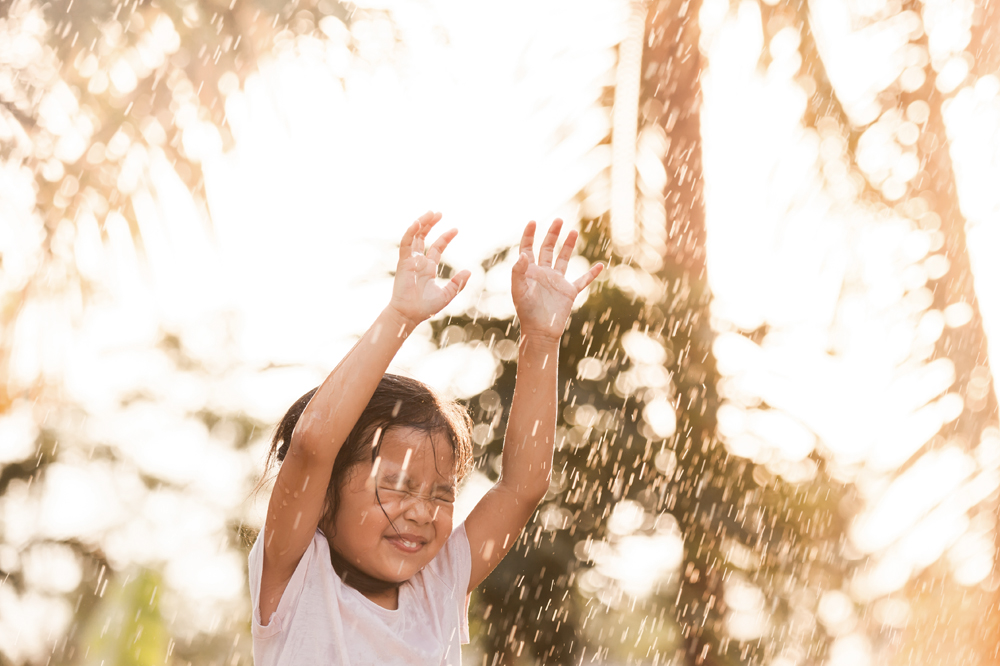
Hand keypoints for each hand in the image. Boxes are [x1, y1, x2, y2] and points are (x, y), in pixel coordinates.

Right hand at [388, 212, 470, 326]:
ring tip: (430, 213)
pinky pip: (406, 244)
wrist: (409, 315)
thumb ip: (457, 283)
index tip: (456, 229)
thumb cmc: (425, 308)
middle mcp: (418, 262)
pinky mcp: (403, 262)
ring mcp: (410, 261)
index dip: (445, 237)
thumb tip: (470, 271)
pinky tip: (417, 223)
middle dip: (431, 224)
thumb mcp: (446, 294)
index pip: (437, 247)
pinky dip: (410, 232)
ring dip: (421, 224)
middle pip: (423, 237)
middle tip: (438, 213)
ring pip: (414, 237)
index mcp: (428, 268)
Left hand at [512, 219, 602, 341]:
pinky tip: (600, 266)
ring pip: (563, 259)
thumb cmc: (526, 313)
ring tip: (573, 231)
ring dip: (568, 245)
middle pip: (547, 249)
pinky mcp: (569, 292)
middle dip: (552, 234)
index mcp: (530, 272)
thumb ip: (518, 272)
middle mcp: (543, 274)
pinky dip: (591, 274)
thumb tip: (523, 254)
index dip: (529, 235)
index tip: (533, 222)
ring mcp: (557, 282)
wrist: (540, 332)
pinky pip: (582, 280)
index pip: (528, 248)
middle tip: (558, 220)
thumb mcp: (519, 291)